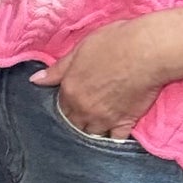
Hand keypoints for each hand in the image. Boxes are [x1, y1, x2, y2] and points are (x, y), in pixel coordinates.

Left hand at [30, 7, 182, 137]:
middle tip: (85, 113)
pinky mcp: (125, 123)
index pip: (60, 107)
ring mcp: (104, 119)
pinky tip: (113, 136)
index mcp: (70, 90)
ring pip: (91, 134)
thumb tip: (34, 80)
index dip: (67, 104)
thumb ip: (57, 69)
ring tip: (96, 125)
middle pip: (73, 124)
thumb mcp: (80, 50)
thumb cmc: (114, 43)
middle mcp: (83, 109)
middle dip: (76, 120)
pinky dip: (113, 139)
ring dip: (91, 131)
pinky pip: (115, 140)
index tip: (74, 101)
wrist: (147, 51)